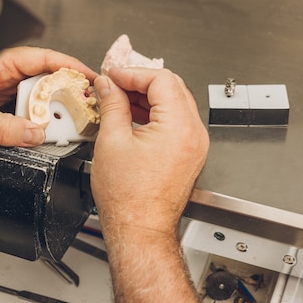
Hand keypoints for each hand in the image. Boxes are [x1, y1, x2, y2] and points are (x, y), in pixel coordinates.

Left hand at [0, 47, 96, 148]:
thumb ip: (4, 128)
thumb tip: (35, 133)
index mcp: (1, 65)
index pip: (44, 58)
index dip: (70, 65)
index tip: (88, 76)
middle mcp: (6, 77)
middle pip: (47, 78)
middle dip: (68, 89)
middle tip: (86, 100)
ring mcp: (6, 95)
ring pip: (40, 97)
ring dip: (55, 108)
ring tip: (71, 117)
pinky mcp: (4, 112)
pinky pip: (30, 114)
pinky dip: (42, 121)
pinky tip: (49, 129)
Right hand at [91, 67, 208, 234]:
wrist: (140, 229)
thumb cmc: (129, 199)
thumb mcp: (112, 141)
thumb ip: (112, 105)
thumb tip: (108, 86)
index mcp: (179, 127)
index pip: (161, 79)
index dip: (132, 73)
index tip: (113, 76)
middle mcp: (194, 133)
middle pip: (171, 87)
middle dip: (140, 81)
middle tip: (114, 84)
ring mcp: (194, 144)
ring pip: (175, 102)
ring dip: (147, 96)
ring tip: (119, 99)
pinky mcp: (189, 153)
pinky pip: (176, 120)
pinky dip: (155, 112)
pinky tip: (133, 115)